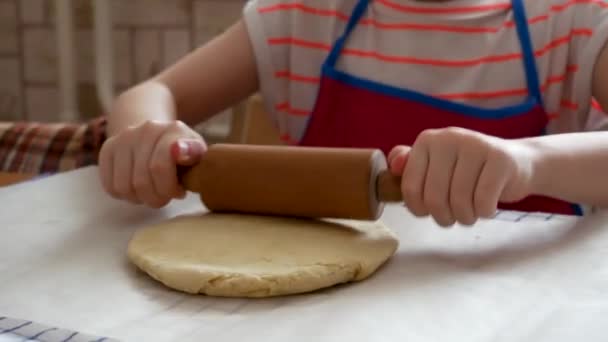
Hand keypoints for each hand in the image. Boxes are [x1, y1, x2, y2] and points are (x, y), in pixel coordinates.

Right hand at [99, 120, 205, 207]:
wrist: (156, 135)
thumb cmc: (182, 154)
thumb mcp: (198, 155)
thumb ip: (194, 155)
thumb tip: (180, 152)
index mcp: (173, 130)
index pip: (159, 166)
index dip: (169, 188)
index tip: (179, 192)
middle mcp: (146, 129)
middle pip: (141, 181)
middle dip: (156, 198)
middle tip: (166, 196)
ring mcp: (124, 138)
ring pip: (124, 187)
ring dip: (140, 198)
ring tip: (152, 191)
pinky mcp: (107, 148)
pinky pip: (111, 185)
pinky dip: (125, 195)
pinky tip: (138, 188)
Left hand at [388, 127, 536, 226]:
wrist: (517, 162)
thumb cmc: (469, 171)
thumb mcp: (437, 166)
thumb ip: (411, 165)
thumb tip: (394, 165)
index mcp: (427, 140)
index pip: (411, 187)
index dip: (418, 209)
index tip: (428, 212)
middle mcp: (449, 138)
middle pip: (435, 197)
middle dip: (443, 217)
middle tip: (452, 217)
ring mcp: (476, 145)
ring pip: (459, 201)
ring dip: (464, 217)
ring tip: (470, 213)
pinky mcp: (500, 159)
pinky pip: (483, 201)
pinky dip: (484, 212)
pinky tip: (487, 207)